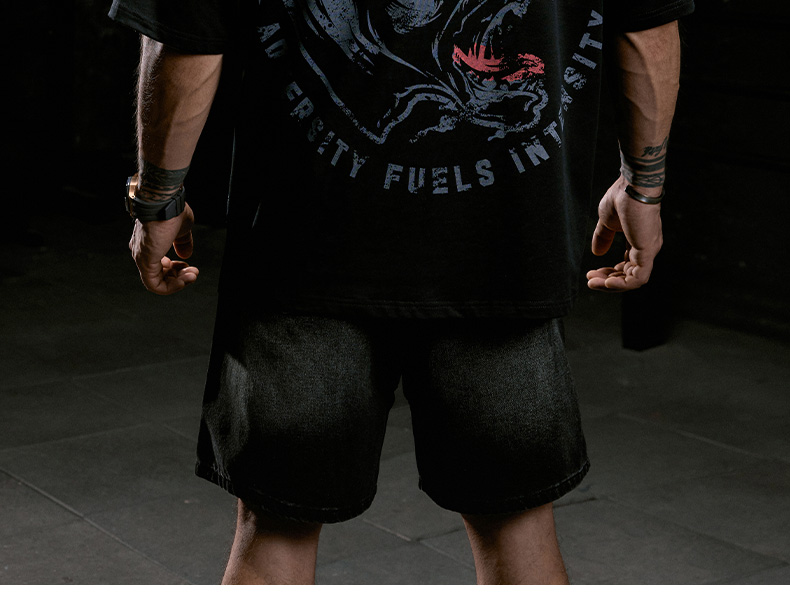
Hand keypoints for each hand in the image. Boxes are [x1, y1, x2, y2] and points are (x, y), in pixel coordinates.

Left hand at [129, 203, 198, 294]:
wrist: (163, 203)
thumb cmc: (171, 210)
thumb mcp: (182, 229)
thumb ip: (183, 243)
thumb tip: (186, 255)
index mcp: (149, 243)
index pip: (160, 264)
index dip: (176, 269)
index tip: (188, 265)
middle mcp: (141, 251)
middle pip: (159, 275)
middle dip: (179, 277)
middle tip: (193, 273)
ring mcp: (142, 257)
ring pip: (157, 282)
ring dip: (178, 283)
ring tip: (192, 276)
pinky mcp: (144, 262)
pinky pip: (155, 285)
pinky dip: (172, 286)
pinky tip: (184, 280)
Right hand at [586, 176, 662, 291]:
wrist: (632, 186)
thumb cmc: (622, 197)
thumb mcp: (607, 221)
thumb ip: (603, 237)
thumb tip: (597, 253)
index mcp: (638, 241)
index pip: (626, 267)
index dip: (608, 273)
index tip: (590, 273)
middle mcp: (646, 248)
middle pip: (628, 276)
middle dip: (607, 281)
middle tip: (589, 280)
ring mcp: (648, 251)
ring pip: (633, 280)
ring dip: (612, 285)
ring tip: (593, 283)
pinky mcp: (647, 251)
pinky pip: (638, 278)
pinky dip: (622, 284)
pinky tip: (606, 283)